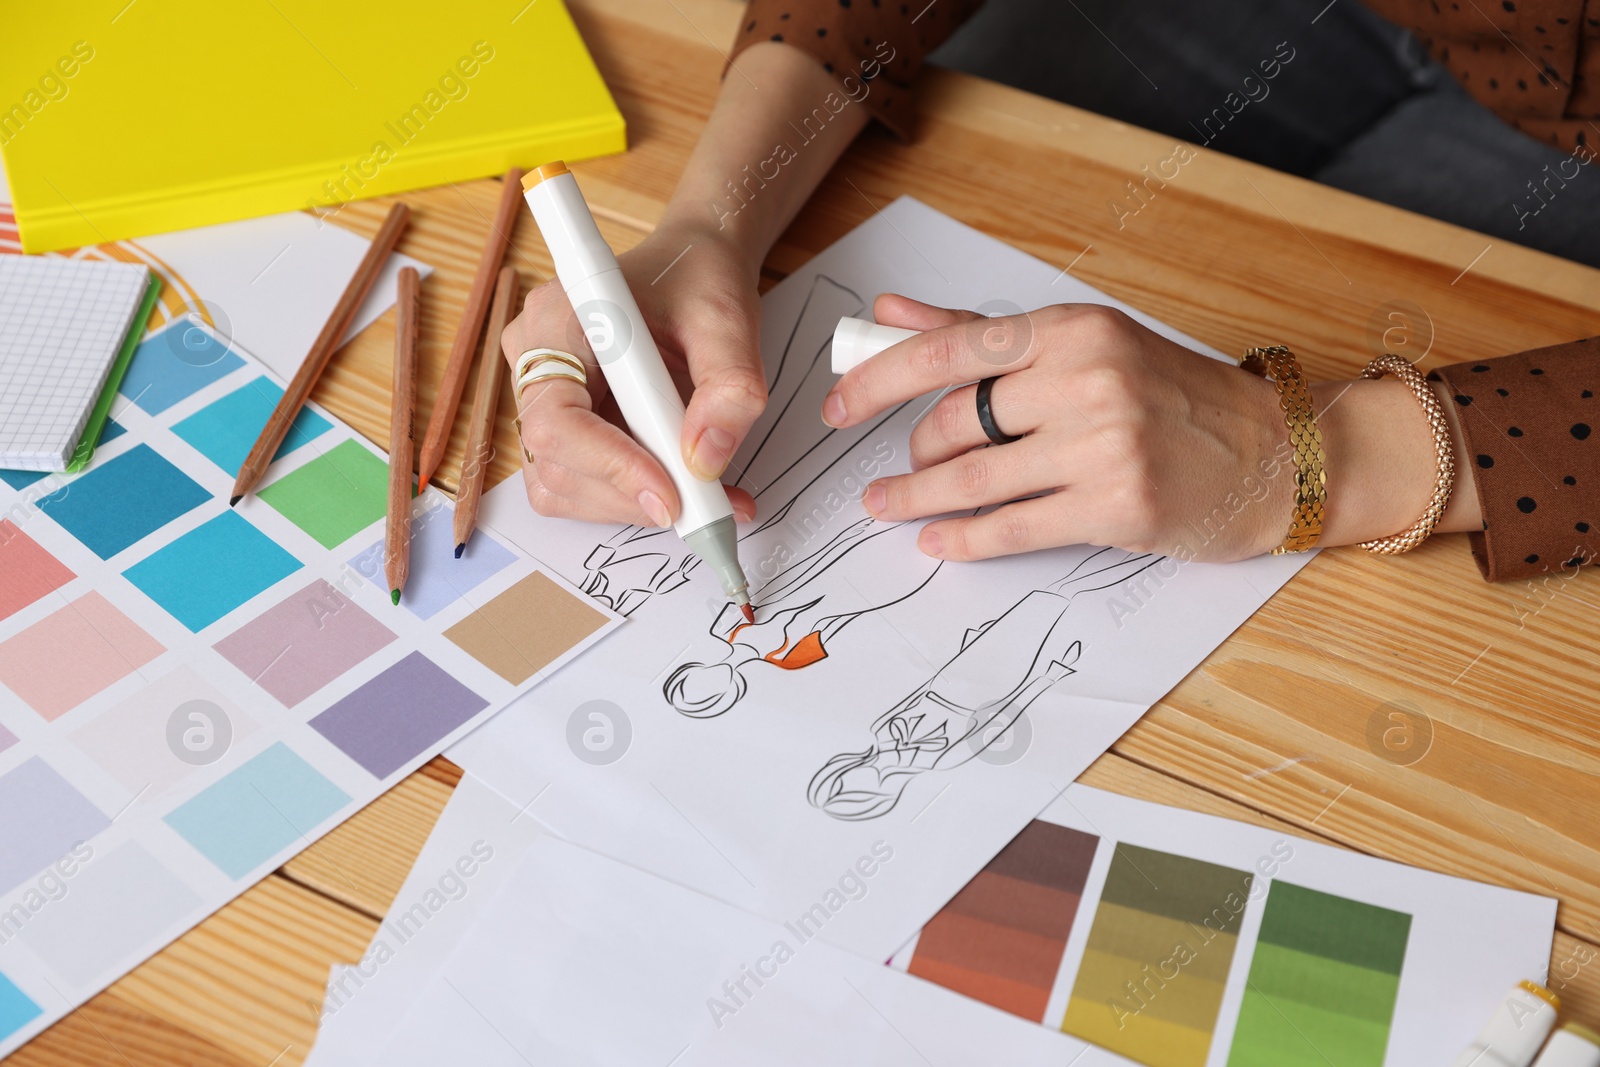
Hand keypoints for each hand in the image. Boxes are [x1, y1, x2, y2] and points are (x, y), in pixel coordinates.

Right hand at [500, 220, 763, 526]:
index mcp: (558, 319)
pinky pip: (582, 485)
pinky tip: (688, 489)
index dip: (609, 465)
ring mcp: (544, 397)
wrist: (692, 269)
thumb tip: (707, 460)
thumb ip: (729, 385)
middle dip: (631, 496)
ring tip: (709, 497)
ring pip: (564, 486)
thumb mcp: (728, 319)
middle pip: (556, 463)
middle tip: (708, 505)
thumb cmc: (698, 279)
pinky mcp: (565, 426)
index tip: (670, 494)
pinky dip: (634, 499)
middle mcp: (535, 360)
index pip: (556, 418)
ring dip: (634, 506)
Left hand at [821, 295, 1302, 561]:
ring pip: (974, 479)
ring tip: (886, 506)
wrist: (1267, 452)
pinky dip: (964, 538)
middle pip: (956, 422)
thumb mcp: (1079, 343)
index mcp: (1069, 329)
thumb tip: (885, 312)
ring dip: (917, 499)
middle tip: (908, 466)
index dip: (876, 381)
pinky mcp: (1117, 506)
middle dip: (918, 451)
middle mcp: (1085, 379)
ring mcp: (1104, 445)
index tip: (834, 407)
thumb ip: (975, 332)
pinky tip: (936, 540)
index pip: (947, 350)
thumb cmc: (1166, 393)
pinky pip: (1014, 528)